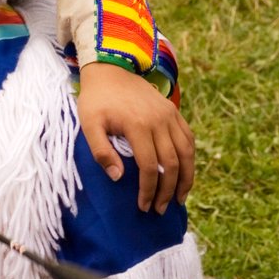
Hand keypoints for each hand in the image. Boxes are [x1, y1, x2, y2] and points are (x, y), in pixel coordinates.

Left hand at [78, 60, 194, 213]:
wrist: (111, 68)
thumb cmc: (97, 100)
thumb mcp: (89, 124)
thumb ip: (100, 151)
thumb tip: (118, 178)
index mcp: (137, 125)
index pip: (150, 167)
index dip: (149, 191)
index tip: (144, 207)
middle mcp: (159, 121)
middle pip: (172, 164)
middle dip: (168, 191)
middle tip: (160, 210)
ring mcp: (169, 115)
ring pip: (186, 153)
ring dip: (186, 179)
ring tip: (179, 199)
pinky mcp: (174, 112)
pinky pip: (188, 139)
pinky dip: (189, 159)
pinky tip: (185, 175)